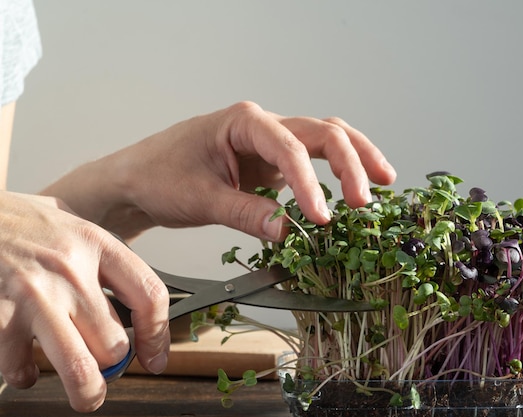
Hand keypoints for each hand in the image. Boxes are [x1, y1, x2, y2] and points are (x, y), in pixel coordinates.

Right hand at [0, 191, 169, 411]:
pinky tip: (26, 367)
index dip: (158, 335)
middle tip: (107, 368)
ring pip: (80, 368)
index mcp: (95, 243)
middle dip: (114, 364)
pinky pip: (22, 369)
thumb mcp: (71, 223)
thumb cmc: (17, 221)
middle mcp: (70, 270)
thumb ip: (101, 255)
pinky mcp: (1, 317)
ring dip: (86, 390)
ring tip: (87, 394)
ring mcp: (34, 296)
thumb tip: (131, 296)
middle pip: (115, 342)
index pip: (149, 295)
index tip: (155, 356)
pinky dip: (26, 377)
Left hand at [42, 101, 396, 240]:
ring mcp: (268, 143)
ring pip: (325, 138)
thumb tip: (288, 231)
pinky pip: (312, 161)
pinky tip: (353, 187)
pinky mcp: (270, 163)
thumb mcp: (199, 198)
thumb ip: (244, 212)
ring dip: (355, 158)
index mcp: (243, 122)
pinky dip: (337, 172)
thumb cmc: (159, 177)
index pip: (290, 148)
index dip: (310, 184)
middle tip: (366, 199)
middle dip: (350, 162)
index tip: (321, 218)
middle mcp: (261, 126)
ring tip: (383, 180)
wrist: (138, 180)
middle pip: (322, 132)